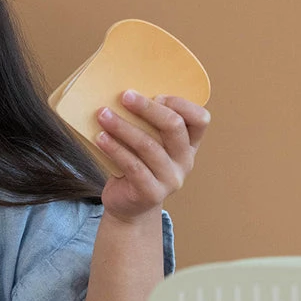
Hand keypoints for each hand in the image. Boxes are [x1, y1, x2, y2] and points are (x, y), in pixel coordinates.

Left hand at [95, 90, 210, 221]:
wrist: (128, 206)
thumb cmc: (136, 166)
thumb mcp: (147, 143)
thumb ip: (146, 124)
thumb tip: (123, 94)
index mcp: (188, 145)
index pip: (200, 119)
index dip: (181, 104)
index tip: (155, 95)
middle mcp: (185, 161)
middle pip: (174, 127)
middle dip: (147, 108)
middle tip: (124, 96)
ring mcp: (170, 179)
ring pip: (149, 146)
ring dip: (123, 126)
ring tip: (103, 115)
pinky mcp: (151, 192)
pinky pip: (132, 165)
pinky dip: (114, 148)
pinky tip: (100, 138)